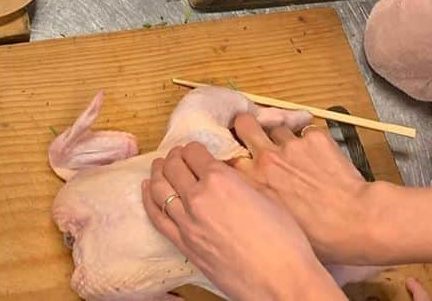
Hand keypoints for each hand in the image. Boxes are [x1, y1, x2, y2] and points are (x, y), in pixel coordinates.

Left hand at [142, 143, 339, 300]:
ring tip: (159, 166)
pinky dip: (148, 199)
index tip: (195, 150)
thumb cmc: (284, 240)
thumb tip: (226, 170)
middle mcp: (198, 197)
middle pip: (174, 166)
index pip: (194, 152)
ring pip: (160, 188)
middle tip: (177, 155)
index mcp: (220, 179)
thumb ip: (239, 178)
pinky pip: (157, 217)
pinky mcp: (185, 245)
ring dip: (158, 172)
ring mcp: (188, 223)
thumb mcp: (265, 194)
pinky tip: (147, 189)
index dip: (194, 148)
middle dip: (174, 156)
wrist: (282, 282)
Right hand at [229, 113, 375, 265]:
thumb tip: (257, 203)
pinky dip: (311, 142)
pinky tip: (320, 158)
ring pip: (277, 127)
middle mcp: (268, 158)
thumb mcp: (279, 228)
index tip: (237, 158)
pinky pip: (306, 132)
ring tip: (296, 154)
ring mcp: (292, 145)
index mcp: (255, 183)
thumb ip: (260, 206)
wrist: (360, 222)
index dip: (233, 156)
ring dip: (283, 138)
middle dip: (247, 127)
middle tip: (255, 135)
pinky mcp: (315, 138)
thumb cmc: (323, 237)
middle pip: (243, 123)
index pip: (228, 157)